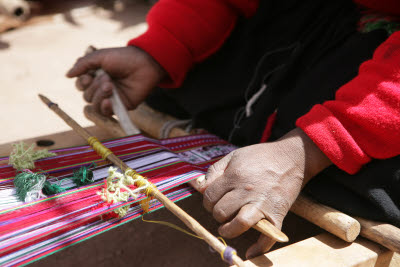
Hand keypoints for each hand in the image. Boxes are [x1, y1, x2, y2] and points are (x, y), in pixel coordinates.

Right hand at [66, 46, 166, 115]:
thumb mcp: (100, 56)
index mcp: (96, 76)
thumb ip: (83, 64)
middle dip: (94, 87)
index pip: (81, 85)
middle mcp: (102, 88)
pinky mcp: (121, 106)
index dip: (82, 83)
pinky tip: (109, 100)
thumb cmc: (123, 58)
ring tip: (111, 86)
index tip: (89, 76)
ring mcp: (111, 98)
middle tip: (107, 78)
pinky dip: (105, 107)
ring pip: (94, 105)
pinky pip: (106, 113)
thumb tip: (67, 75)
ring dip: (100, 95)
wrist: (144, 64)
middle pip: (86, 96)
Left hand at [190, 128, 330, 258]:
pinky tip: (250, 252)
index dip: (207, 202)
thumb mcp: (234, 156)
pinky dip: (258, 248)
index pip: (209, 197)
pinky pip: (267, 237)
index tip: (213, 202)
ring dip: (228, 230)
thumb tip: (200, 188)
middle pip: (220, 212)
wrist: (292, 157)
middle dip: (217, 214)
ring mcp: (262, 203)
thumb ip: (214, 171)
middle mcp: (247, 191)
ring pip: (238, 225)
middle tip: (223, 211)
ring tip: (227, 228)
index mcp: (234, 176)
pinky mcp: (277, 214)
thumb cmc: (260, 156)